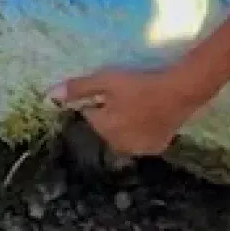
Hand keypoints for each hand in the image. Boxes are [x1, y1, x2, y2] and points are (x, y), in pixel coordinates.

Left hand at [47, 66, 202, 156]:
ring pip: (124, 133)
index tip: (114, 90)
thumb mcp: (105, 81)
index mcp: (104, 129)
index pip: (91, 114)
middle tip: (129, 95)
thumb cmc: (139, 84)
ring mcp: (140, 149)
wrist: (179, 92)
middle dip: (112, 113)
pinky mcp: (157, 148)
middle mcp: (119, 145)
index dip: (99, 100)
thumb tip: (50, 95)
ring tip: (141, 104)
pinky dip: (143, 129)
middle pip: (107, 126)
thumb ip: (78, 88)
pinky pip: (141, 138)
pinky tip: (152, 115)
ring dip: (127, 122)